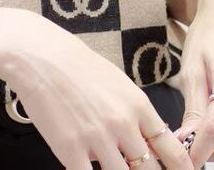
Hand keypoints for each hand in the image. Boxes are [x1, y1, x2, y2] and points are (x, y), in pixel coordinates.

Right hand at [0, 6, 194, 169]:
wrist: (41, 56)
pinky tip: (88, 169)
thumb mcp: (118, 82)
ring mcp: (97, 139)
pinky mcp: (71, 151)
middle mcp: (122, 125)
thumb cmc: (77, 64)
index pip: (172, 150)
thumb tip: (148, 139)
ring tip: (111, 165)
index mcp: (138, 105)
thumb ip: (135, 113)